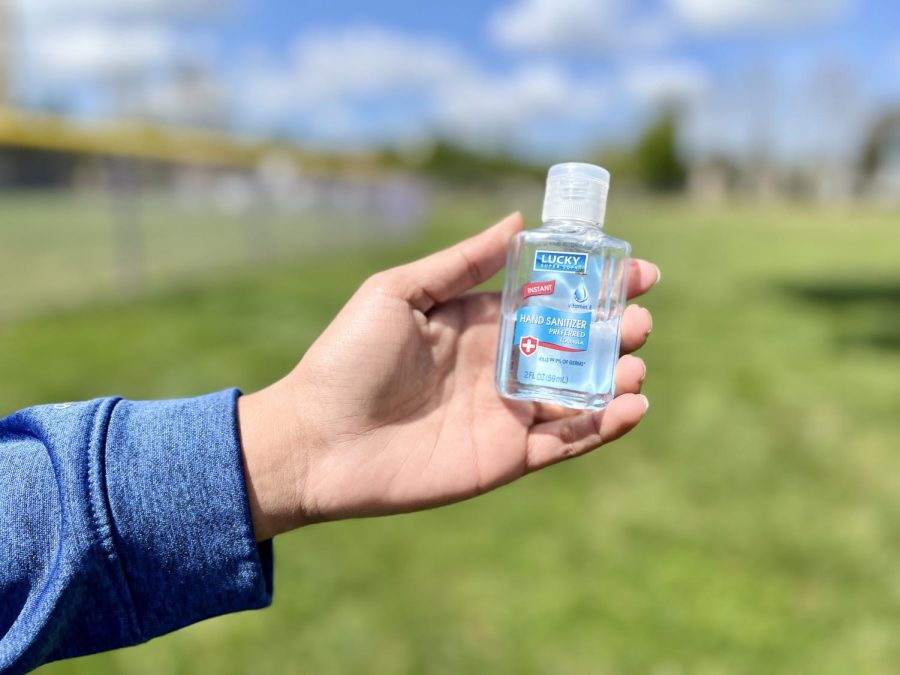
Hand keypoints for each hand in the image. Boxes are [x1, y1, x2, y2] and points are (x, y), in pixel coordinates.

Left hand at [238, 213, 658, 539]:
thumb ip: (460, 262)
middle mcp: (500, 366)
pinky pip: (566, 443)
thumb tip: (519, 219)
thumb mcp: (399, 292)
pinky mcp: (506, 457)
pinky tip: (631, 407)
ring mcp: (506, 414)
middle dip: (613, 331)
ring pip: (580, 395)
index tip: (638, 269)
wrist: (316, 439)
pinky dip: (603, 427)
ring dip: (615, 378)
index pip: (552, 299)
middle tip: (638, 320)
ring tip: (633, 363)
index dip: (596, 285)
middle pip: (575, 347)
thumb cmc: (347, 357)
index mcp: (480, 323)